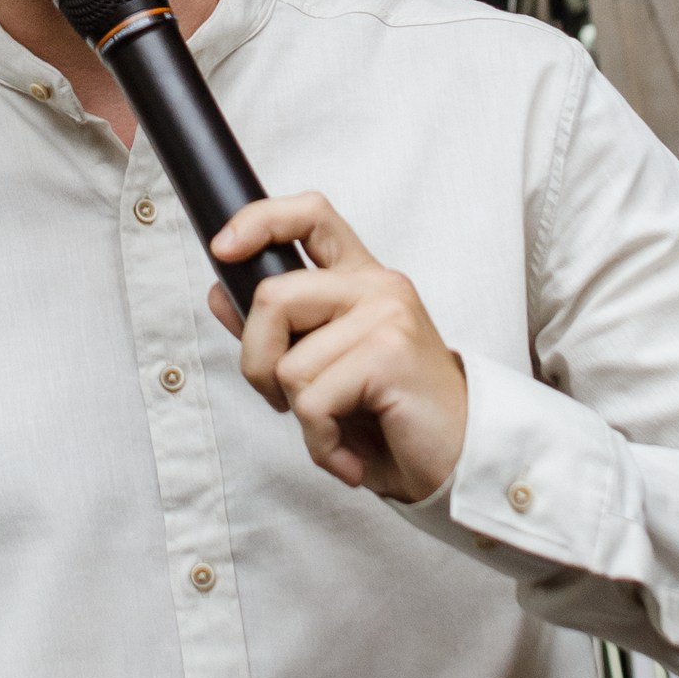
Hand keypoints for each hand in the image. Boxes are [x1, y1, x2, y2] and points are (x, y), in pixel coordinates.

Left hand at [209, 192, 466, 503]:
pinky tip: (348, 454)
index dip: (260, 220)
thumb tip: (220, 294)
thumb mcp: (327, 370)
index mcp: (363, 281)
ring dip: (300, 417)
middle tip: (289, 402)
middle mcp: (378, 287)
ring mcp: (387, 316)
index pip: (311, 215)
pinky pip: (312, 401)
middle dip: (258, 363)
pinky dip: (321, 442)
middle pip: (272, 297)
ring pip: (288, 362)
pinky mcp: (389, 354)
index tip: (224, 248)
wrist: (458, 461)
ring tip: (337, 431)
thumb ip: (278, 330)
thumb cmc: (394, 418)